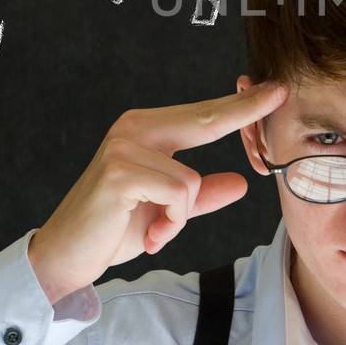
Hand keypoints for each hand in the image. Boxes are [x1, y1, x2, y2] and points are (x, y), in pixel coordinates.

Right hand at [29, 79, 288, 294]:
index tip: (275, 88)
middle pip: (206, 120)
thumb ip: (200, 195)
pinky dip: (171, 223)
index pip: (203, 115)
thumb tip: (240, 183)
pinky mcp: (120, 173)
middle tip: (280, 92)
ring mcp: (124, 148)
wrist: (65, 256)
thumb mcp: (167, 212)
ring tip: (157, 230)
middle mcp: (133, 129)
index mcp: (144, 131)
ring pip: (191, 181)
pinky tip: (150, 236)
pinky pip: (177, 197)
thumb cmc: (112, 229)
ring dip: (180, 217)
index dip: (241, 104)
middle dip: (245, 111)